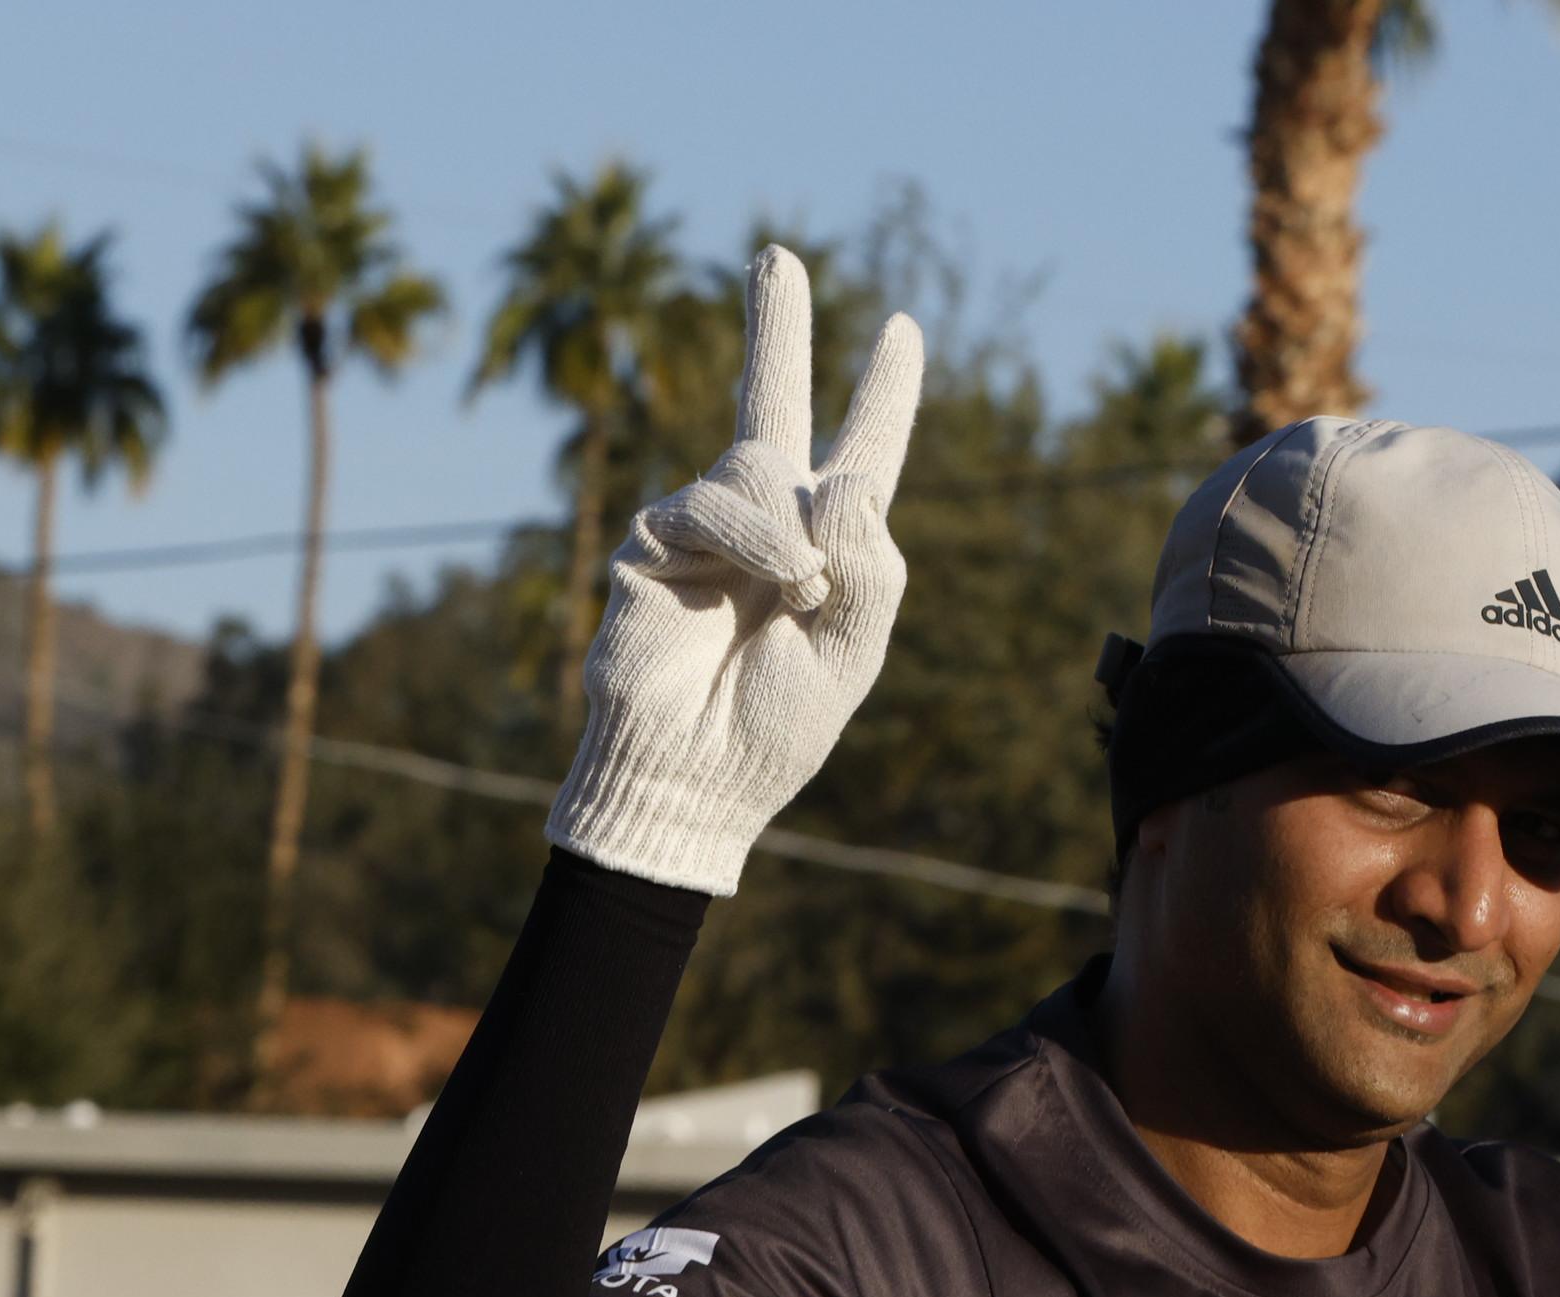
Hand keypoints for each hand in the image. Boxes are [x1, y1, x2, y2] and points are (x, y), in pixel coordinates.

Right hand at [547, 246, 924, 896]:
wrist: (696, 777)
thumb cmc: (776, 728)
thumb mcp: (854, 649)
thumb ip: (871, 564)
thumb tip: (846, 477)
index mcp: (831, 548)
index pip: (862, 455)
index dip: (883, 395)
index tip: (902, 330)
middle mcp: (770, 523)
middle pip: (773, 404)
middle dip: (775, 330)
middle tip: (777, 255)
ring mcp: (709, 528)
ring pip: (759, 471)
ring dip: (790, 531)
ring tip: (801, 593)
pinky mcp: (657, 540)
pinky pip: (715, 504)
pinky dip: (757, 539)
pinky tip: (778, 584)